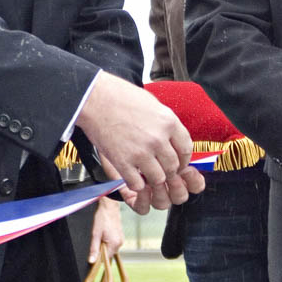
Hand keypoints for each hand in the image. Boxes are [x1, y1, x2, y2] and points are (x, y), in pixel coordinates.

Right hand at [77, 74, 203, 210]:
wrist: (95, 99)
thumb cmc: (121, 97)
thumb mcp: (153, 104)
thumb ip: (166, 124)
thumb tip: (173, 140)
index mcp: (168, 122)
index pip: (186, 149)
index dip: (184, 159)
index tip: (178, 162)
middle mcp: (158, 139)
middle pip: (174, 167)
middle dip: (169, 170)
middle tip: (161, 169)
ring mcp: (141, 152)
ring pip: (159, 178)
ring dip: (153, 178)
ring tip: (146, 173)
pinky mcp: (123, 162)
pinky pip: (137, 184)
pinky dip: (136, 183)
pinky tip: (132, 175)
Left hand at [87, 197, 122, 261]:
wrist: (109, 207)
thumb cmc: (102, 219)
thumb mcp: (95, 234)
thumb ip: (94, 249)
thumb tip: (92, 261)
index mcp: (114, 244)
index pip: (106, 259)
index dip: (98, 258)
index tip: (93, 252)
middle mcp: (120, 243)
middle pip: (108, 255)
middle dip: (101, 251)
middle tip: (97, 240)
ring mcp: (121, 240)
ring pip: (110, 249)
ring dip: (104, 246)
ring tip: (101, 236)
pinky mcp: (120, 237)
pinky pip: (113, 245)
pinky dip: (107, 243)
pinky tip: (104, 235)